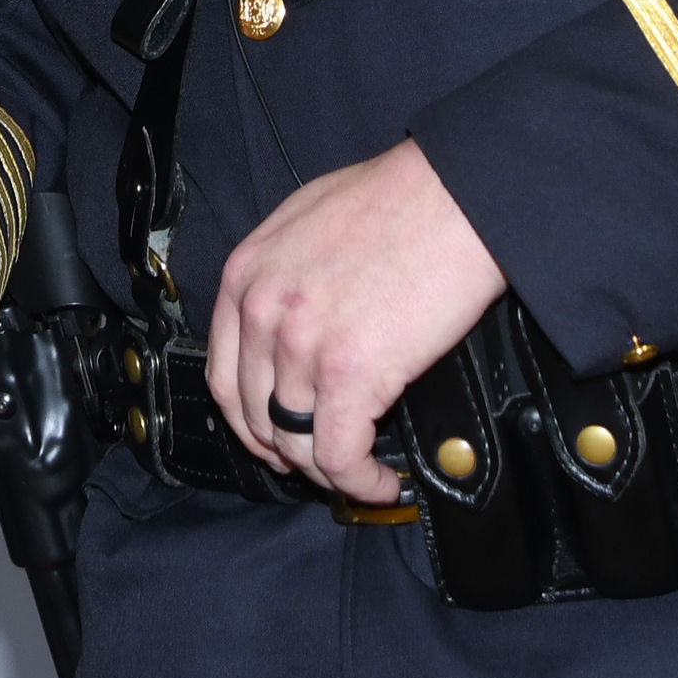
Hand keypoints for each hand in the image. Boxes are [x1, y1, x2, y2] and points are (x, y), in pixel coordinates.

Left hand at [208, 138, 505, 502]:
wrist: (455, 195)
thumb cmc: (401, 200)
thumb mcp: (309, 222)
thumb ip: (285, 276)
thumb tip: (293, 322)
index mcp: (247, 275)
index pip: (223, 376)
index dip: (249, 421)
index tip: (273, 437)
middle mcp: (262, 312)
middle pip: (256, 417)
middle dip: (288, 452)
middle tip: (321, 463)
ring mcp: (301, 345)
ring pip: (296, 444)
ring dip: (329, 472)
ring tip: (360, 474)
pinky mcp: (348, 373)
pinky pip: (339, 455)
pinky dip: (360, 482)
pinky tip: (384, 482)